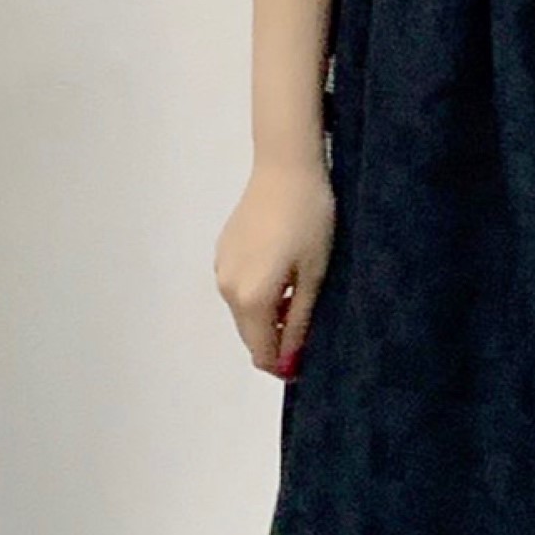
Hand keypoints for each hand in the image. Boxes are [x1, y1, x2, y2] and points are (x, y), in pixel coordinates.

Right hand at [214, 157, 335, 378]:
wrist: (285, 169)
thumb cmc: (310, 220)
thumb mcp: (314, 276)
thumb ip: (299, 322)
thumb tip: (289, 362)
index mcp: (251, 299)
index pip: (261, 352)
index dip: (283, 365)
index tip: (306, 363)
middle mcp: (227, 289)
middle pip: (250, 335)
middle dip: (276, 342)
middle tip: (308, 330)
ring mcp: (220, 268)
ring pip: (244, 311)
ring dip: (268, 317)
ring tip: (300, 296)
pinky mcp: (222, 251)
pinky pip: (239, 288)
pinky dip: (258, 295)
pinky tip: (282, 275)